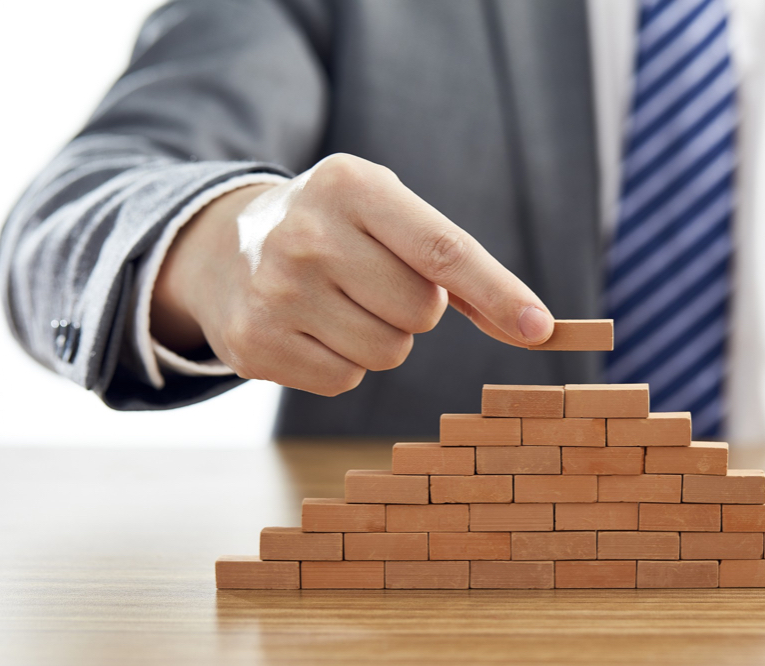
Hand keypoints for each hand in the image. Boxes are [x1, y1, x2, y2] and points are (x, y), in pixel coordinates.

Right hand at [151, 154, 553, 395]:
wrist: (224, 247)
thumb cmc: (335, 229)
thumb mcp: (387, 214)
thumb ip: (457, 265)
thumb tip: (533, 328)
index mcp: (350, 186)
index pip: (443, 250)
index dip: (497, 293)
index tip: (540, 327)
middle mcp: (306, 235)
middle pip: (421, 313)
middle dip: (415, 308)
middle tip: (373, 282)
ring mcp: (275, 293)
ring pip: (388, 354)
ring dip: (382, 338)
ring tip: (340, 303)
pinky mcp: (254, 345)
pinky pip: (345, 380)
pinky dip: (343, 362)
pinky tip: (311, 328)